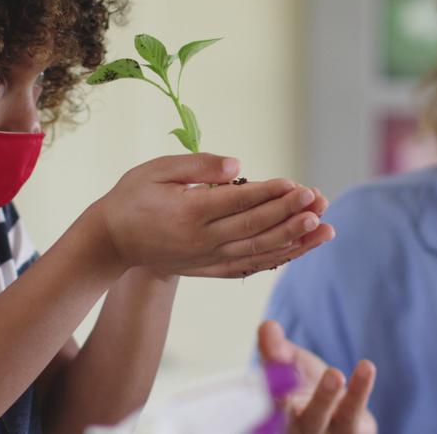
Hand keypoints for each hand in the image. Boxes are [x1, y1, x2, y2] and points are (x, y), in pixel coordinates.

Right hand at [94, 153, 334, 277]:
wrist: (111, 242)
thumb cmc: (133, 196)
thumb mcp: (156, 170)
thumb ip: (197, 166)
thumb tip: (238, 166)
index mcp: (188, 213)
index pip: (237, 203)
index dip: (269, 193)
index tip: (296, 184)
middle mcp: (201, 241)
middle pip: (254, 228)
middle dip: (290, 214)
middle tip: (319, 200)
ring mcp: (208, 259)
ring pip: (259, 251)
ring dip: (295, 238)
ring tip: (324, 227)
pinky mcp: (211, 269)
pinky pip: (252, 266)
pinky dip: (279, 257)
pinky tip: (302, 247)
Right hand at [257, 320, 376, 433]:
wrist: (338, 408)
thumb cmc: (305, 387)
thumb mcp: (287, 364)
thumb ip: (275, 349)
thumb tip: (267, 326)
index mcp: (273, 418)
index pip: (262, 413)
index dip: (257, 403)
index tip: (255, 385)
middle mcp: (296, 431)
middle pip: (289, 424)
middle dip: (287, 406)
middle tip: (288, 389)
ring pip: (324, 420)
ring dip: (326, 397)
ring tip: (334, 374)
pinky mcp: (352, 433)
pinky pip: (354, 414)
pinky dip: (359, 389)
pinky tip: (366, 367)